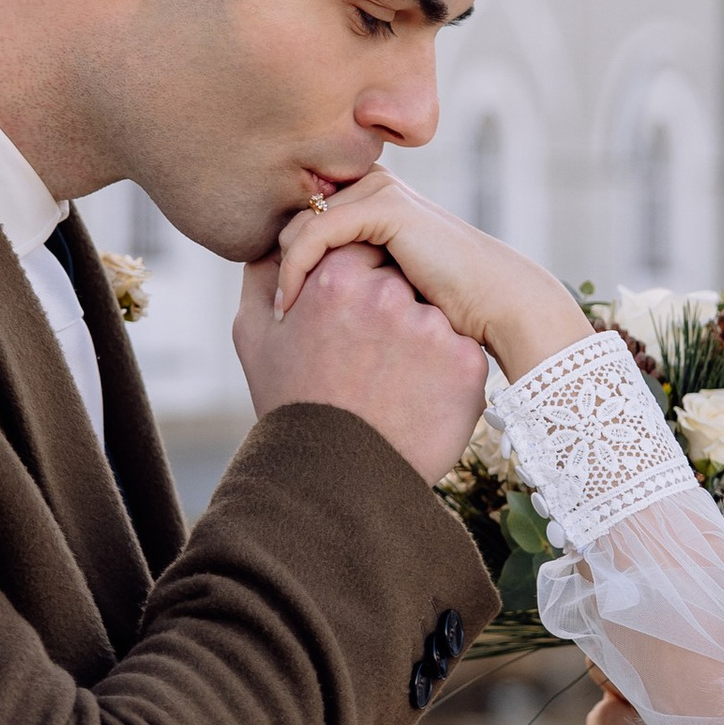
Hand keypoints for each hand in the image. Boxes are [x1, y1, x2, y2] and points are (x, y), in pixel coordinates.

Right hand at [232, 241, 487, 484]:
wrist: (335, 480)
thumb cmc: (292, 403)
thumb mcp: (256, 335)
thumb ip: (263, 276)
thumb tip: (278, 244)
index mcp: (337, 276)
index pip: (361, 252)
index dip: (356, 288)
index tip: (348, 323)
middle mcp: (387, 293)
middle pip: (401, 279)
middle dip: (389, 309)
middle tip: (369, 356)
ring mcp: (432, 327)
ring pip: (432, 315)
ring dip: (418, 340)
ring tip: (392, 382)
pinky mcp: (467, 361)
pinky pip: (460, 352)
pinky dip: (444, 373)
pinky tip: (417, 399)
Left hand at [270, 166, 589, 379]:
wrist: (496, 307)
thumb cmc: (443, 311)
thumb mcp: (379, 289)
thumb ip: (339, 276)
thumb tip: (272, 293)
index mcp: (367, 200)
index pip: (298, 224)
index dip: (275, 267)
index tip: (266, 316)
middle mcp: (370, 186)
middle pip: (290, 223)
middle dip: (273, 269)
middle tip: (265, 319)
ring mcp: (379, 191)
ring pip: (297, 227)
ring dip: (281, 274)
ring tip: (278, 321)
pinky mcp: (386, 207)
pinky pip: (316, 234)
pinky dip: (295, 272)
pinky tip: (288, 308)